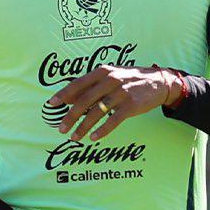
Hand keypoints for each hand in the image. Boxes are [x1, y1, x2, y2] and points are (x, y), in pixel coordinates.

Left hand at [47, 64, 179, 143]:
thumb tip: (67, 98)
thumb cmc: (129, 80)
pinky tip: (93, 137)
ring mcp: (121, 93)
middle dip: (70, 116)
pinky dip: (102, 130)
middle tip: (61, 129)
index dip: (63, 94)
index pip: (78, 84)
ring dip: (83, 126)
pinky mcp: (131, 105)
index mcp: (102, 72)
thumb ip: (90, 86)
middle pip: (84, 100)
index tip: (52, 105)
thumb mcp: (110, 77)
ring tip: (74, 137)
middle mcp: (110, 80)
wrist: (158, 82)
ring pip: (97, 112)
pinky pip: (113, 120)